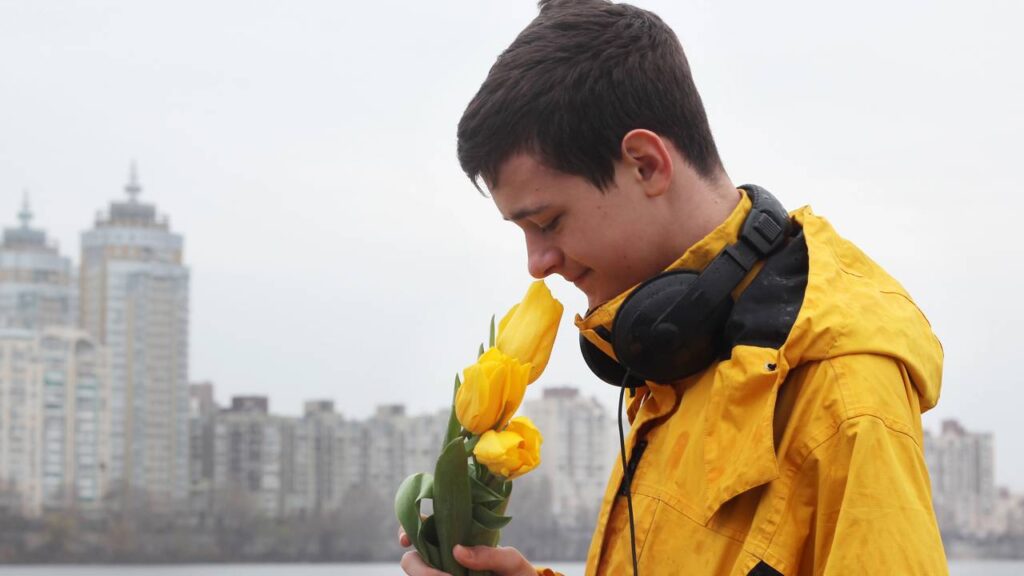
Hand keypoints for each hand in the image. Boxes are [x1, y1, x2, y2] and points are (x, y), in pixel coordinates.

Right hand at [398, 526, 535, 575]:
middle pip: (411, 560)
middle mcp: (442, 558)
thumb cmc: (517, 573)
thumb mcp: (510, 562)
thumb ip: (490, 555)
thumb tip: (457, 551)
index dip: (407, 529)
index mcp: (455, 538)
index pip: (422, 528)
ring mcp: (442, 574)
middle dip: (420, 568)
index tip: (406, 540)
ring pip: (418, 575)